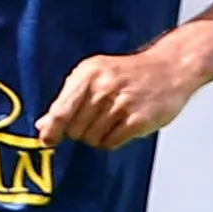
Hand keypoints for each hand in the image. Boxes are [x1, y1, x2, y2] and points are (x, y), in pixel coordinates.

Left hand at [35, 35, 211, 150]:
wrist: (169, 68)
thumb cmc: (128, 73)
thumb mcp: (94, 76)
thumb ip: (68, 100)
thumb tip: (43, 125)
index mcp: (88, 74)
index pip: (61, 110)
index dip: (52, 129)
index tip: (48, 140)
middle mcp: (103, 88)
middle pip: (75, 129)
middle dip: (81, 131)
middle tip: (95, 120)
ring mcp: (121, 104)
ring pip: (92, 139)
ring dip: (98, 137)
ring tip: (111, 121)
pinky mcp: (137, 120)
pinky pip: (111, 143)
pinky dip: (112, 140)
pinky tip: (121, 127)